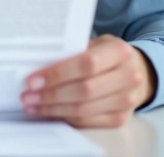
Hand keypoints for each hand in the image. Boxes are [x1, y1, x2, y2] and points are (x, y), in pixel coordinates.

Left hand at [20, 35, 156, 127]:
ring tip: (32, 105)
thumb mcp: (95, 43)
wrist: (135, 70)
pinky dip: (65, 117)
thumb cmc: (106, 54)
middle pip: (84, 90)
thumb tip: (37, 66)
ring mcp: (127, 100)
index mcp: (120, 51)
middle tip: (28, 96)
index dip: (57, 74)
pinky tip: (49, 111)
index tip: (33, 80)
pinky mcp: (121, 117)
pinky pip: (87, 120)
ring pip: (84, 109)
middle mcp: (128, 76)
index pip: (86, 64)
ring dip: (53, 109)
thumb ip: (72, 51)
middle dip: (51, 95)